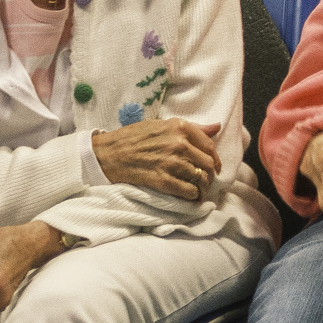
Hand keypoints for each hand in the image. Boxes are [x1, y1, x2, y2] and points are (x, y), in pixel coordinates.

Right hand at [92, 113, 222, 200]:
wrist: (105, 154)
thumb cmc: (131, 138)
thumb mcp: (161, 125)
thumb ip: (191, 128)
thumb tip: (217, 127)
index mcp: (180, 128)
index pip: (209, 146)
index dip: (215, 159)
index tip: (215, 168)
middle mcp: (179, 144)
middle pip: (207, 164)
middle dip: (209, 176)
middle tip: (206, 183)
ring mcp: (171, 162)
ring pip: (200, 178)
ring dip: (202, 188)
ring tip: (199, 192)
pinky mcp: (161, 180)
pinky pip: (187, 191)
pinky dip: (192, 196)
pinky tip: (190, 198)